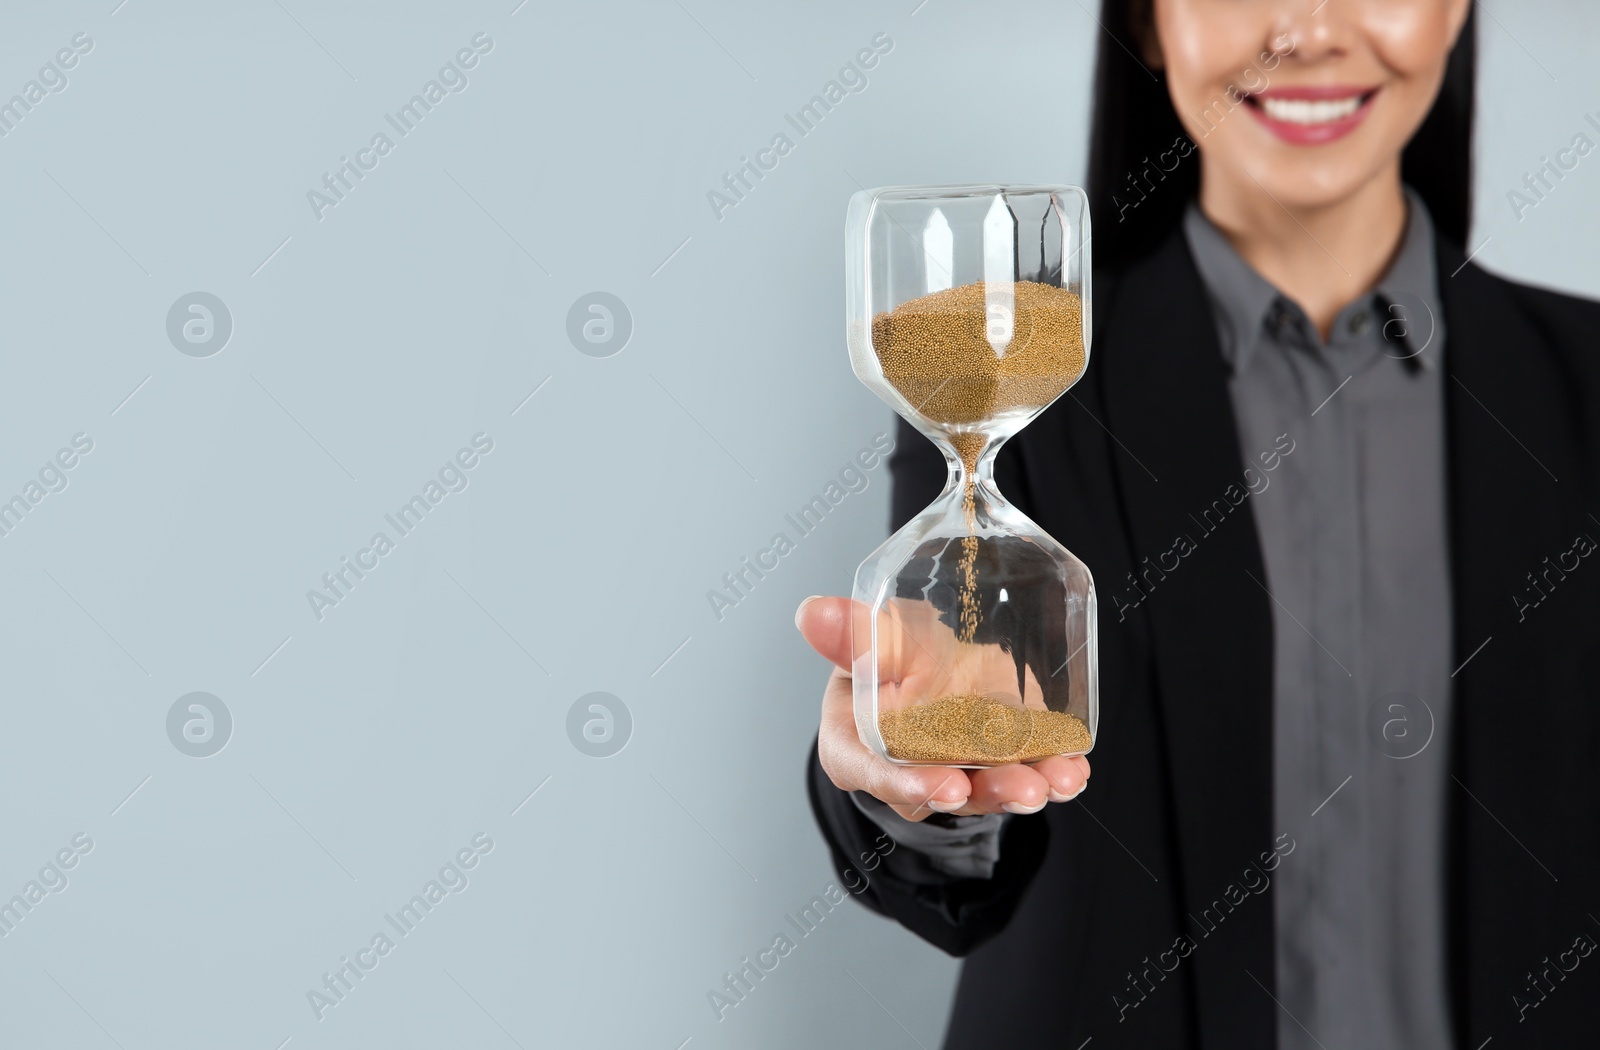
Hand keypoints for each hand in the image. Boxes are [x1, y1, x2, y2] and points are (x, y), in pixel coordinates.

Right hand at [797, 595, 1089, 821]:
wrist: (917, 659)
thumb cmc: (880, 655)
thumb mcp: (862, 641)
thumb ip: (847, 634)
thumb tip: (812, 613)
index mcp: (855, 747)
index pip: (875, 774)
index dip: (911, 785)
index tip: (950, 787)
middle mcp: (904, 770)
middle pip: (941, 791)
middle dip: (987, 794)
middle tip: (1025, 790)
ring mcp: (951, 770)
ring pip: (987, 790)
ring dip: (1027, 788)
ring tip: (1061, 779)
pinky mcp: (992, 763)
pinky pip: (1022, 773)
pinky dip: (1052, 774)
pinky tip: (1075, 768)